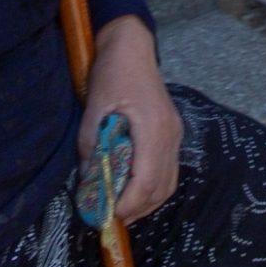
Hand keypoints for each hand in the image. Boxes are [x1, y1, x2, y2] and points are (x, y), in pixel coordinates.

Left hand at [80, 15, 182, 223]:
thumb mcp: (94, 109)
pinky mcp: (173, 133)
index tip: (106, 214)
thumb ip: (93, 146)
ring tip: (121, 212)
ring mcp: (175, 134)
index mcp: (153, 128)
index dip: (128, 203)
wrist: (132, 47)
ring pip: (168, 183)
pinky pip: (168, 171)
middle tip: (109, 219)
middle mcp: (170, 135)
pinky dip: (153, 189)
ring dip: (146, 203)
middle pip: (161, 187)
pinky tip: (135, 192)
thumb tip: (89, 181)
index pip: (147, 180)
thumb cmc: (112, 74)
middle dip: (136, 209)